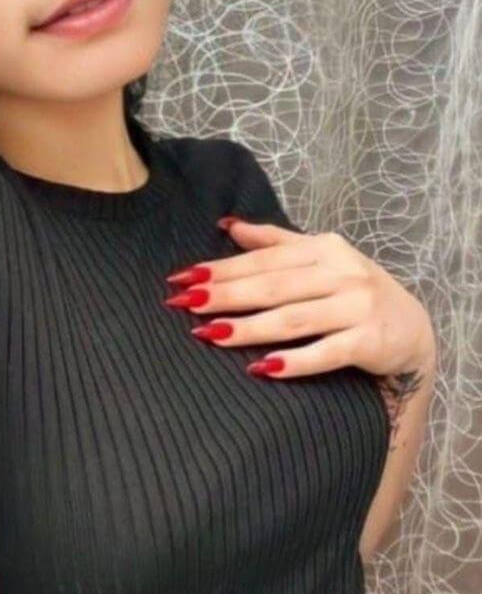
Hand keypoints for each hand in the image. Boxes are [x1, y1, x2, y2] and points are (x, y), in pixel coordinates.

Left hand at [162, 218, 435, 390]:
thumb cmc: (353, 291)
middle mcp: (341, 273)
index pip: (262, 260)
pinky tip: (263, 368)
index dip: (220, 269)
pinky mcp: (369, 341)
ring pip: (293, 318)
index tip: (182, 279)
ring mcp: (356, 307)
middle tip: (184, 304)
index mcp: (323, 249)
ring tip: (209, 335)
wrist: (411, 330)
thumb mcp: (320, 258)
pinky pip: (326, 352)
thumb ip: (274, 243)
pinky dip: (295, 361)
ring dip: (249, 328)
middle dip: (225, 295)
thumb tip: (228, 225)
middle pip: (272, 286)